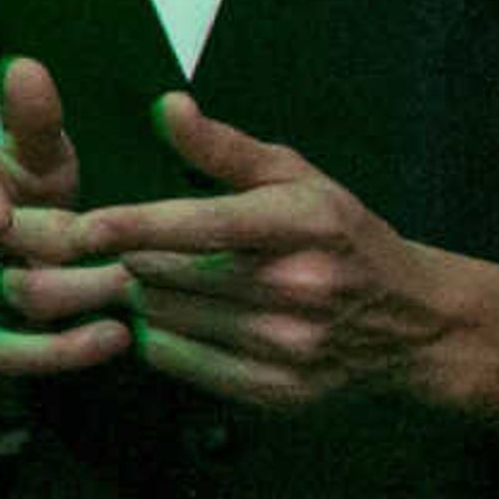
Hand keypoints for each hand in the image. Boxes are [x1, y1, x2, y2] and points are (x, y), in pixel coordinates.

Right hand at [0, 57, 136, 414]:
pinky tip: (117, 337)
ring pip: (15, 297)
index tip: (5, 214)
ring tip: (134, 287)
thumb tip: (27, 67)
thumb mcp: (39, 155)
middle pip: (0, 246)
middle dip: (65, 246)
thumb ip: (35, 119)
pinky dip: (66, 351)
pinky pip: (15, 354)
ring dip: (80, 294)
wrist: (14, 264)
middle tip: (129, 247)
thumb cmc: (36, 194)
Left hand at [67, 95, 447, 409]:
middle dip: (136, 256)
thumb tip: (166, 107)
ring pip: (162, 316)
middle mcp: (295, 286)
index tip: (85, 226)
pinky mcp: (274, 391)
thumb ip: (223, 146)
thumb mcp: (295, 177)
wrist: (413, 323)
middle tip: (141, 248)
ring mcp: (286, 345)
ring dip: (149, 296)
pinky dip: (162, 338)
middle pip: (165, 271)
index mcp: (301, 224)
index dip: (137, 225)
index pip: (205, 223)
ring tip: (174, 281)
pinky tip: (187, 319)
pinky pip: (175, 361)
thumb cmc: (340, 235)